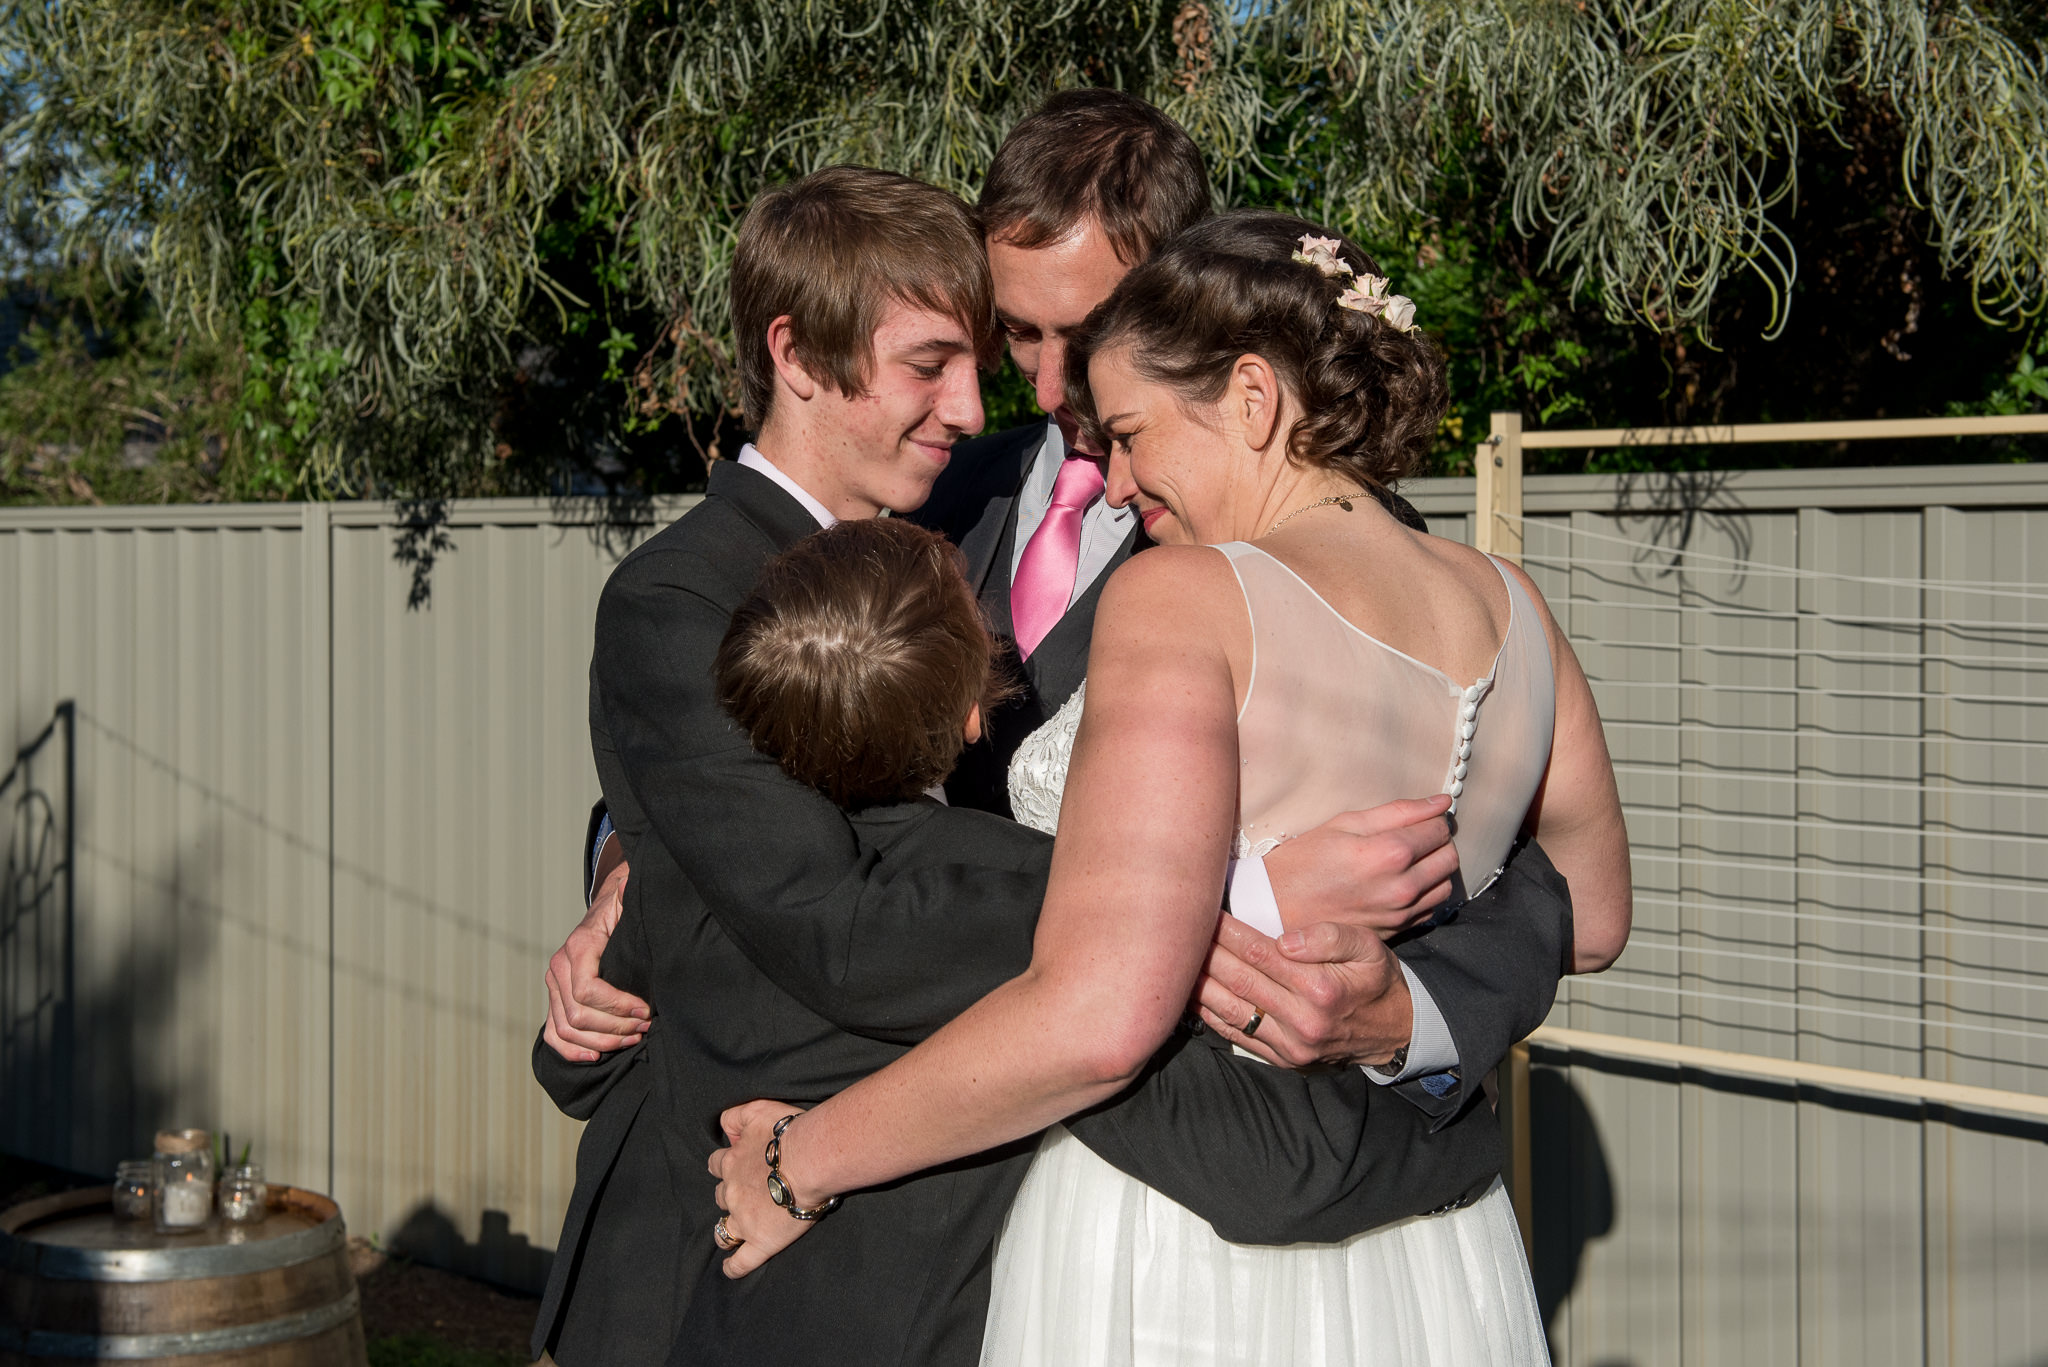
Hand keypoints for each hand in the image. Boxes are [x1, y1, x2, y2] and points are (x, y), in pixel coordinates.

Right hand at [542, 860, 649, 1061]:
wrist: (606, 912)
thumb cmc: (623, 912)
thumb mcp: (628, 902)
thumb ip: (628, 898)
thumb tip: (629, 884)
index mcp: (577, 947)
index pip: (587, 990)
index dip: (617, 1007)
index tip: (645, 1011)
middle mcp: (558, 968)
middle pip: (578, 1015)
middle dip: (614, 1028)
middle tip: (644, 1028)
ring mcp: (553, 987)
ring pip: (566, 1029)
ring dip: (601, 1042)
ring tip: (632, 1040)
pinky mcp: (555, 1001)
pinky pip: (553, 1035)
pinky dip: (571, 1051)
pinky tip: (595, 1057)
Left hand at [707, 1100, 821, 1277]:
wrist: (810, 1159)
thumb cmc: (790, 1133)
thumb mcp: (757, 1110)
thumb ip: (736, 1116)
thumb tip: (727, 1132)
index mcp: (732, 1162)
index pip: (717, 1165)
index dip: (725, 1165)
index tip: (734, 1165)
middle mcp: (732, 1192)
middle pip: (719, 1196)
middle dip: (729, 1195)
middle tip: (745, 1195)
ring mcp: (743, 1219)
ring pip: (723, 1229)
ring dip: (727, 1228)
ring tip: (735, 1230)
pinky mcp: (760, 1242)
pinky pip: (740, 1262)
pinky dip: (733, 1267)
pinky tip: (730, 1269)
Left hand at [1195, 915, 1412, 1068]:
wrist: (1395, 1030)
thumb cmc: (1376, 979)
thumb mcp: (1368, 947)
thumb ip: (1329, 937)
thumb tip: (1285, 940)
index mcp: (1320, 988)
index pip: (1258, 953)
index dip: (1227, 930)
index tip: (1205, 910)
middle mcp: (1302, 1021)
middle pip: (1237, 979)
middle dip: (1206, 951)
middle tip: (1179, 927)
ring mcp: (1290, 1046)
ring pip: (1230, 1010)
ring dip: (1200, 984)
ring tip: (1175, 959)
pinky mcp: (1283, 1060)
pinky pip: (1237, 1035)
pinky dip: (1210, 1015)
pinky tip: (1192, 995)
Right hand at [1265, 795, 1457, 938]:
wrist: (1274, 909)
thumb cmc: (1303, 861)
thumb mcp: (1344, 823)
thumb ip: (1398, 812)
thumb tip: (1440, 803)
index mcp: (1390, 853)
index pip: (1439, 829)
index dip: (1431, 818)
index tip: (1416, 818)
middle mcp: (1403, 887)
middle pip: (1450, 856)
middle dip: (1438, 841)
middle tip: (1413, 836)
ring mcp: (1401, 913)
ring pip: (1446, 884)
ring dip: (1435, 868)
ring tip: (1410, 860)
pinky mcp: (1396, 930)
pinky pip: (1432, 908)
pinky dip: (1427, 893)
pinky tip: (1403, 883)